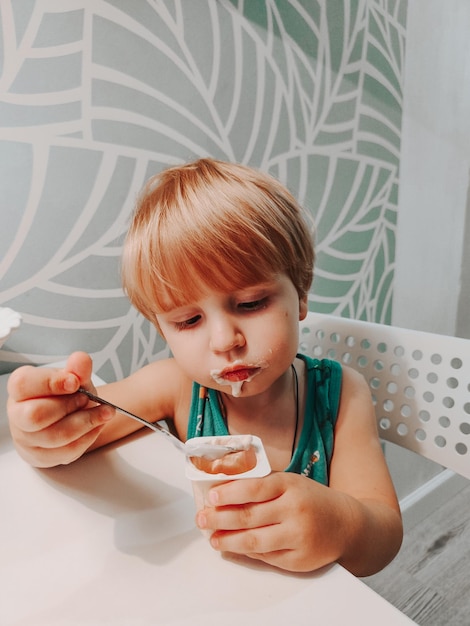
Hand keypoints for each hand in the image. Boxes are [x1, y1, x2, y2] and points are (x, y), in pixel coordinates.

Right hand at [7, 352, 114, 467]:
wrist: (65, 417)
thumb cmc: (64, 395)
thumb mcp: (74, 377)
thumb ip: (78, 368)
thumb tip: (80, 360)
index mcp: (20, 388)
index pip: (24, 385)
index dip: (51, 383)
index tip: (75, 382)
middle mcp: (17, 414)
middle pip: (36, 415)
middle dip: (69, 406)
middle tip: (88, 398)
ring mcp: (27, 439)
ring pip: (55, 436)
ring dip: (86, 423)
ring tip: (103, 412)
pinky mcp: (42, 456)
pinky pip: (67, 452)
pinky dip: (88, 437)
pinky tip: (97, 426)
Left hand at [195, 471, 344, 572]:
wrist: (346, 524)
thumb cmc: (310, 500)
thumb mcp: (290, 483)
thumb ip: (262, 485)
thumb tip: (224, 491)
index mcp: (290, 486)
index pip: (254, 488)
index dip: (230, 493)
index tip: (211, 497)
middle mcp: (294, 510)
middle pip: (249, 516)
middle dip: (220, 518)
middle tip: (202, 519)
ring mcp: (297, 536)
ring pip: (254, 541)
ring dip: (228, 540)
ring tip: (212, 538)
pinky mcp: (299, 559)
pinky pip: (265, 557)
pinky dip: (246, 552)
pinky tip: (233, 547)